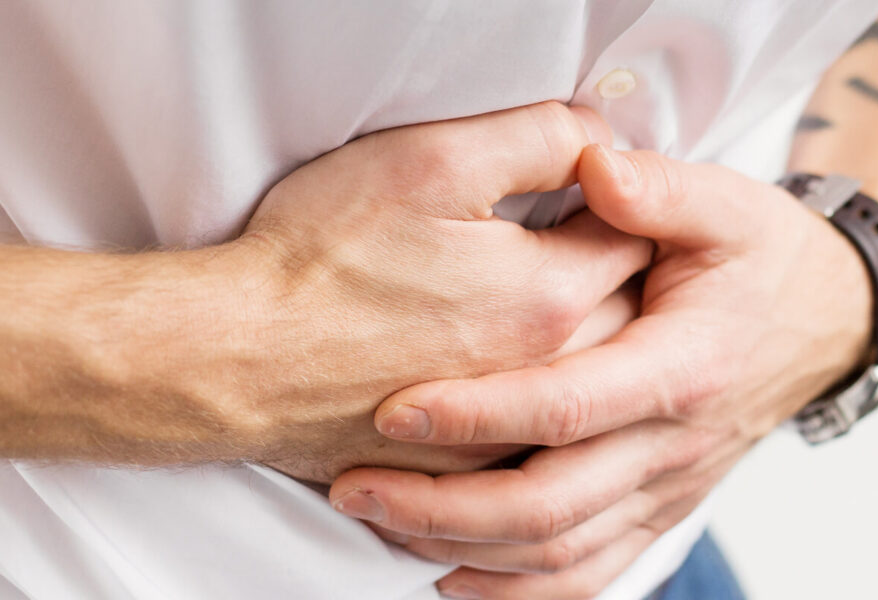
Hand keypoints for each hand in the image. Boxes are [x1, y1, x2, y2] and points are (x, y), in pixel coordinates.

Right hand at [106, 103, 649, 482]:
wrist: (236, 359)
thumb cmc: (322, 256)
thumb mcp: (435, 160)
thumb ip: (538, 137)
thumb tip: (597, 139)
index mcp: (553, 297)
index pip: (641, 240)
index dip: (622, 204)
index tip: (595, 189)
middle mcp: (545, 377)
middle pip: (627, 319)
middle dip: (612, 275)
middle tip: (577, 240)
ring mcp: (508, 434)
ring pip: (585, 385)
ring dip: (582, 346)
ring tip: (537, 303)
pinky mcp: (464, 469)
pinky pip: (532, 438)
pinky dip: (531, 405)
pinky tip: (499, 371)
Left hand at [326, 147, 874, 597]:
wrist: (827, 318)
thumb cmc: (762, 256)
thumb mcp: (725, 202)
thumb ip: (658, 186)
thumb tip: (594, 165)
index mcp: (684, 366)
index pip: (570, 408)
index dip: (480, 414)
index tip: (396, 410)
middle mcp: (674, 444)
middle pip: (551, 508)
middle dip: (442, 506)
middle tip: (354, 485)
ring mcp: (668, 488)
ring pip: (559, 555)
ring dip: (461, 548)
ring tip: (377, 518)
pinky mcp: (659, 512)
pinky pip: (587, 575)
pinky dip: (515, 590)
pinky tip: (448, 574)